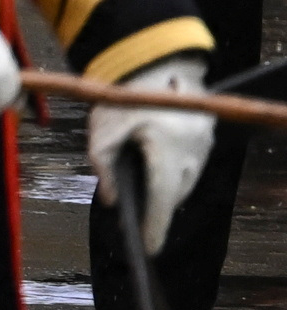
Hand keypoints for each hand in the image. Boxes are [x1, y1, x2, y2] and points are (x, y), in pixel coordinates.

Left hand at [95, 56, 216, 249]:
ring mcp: (204, 142)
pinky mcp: (206, 135)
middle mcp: (193, 148)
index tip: (149, 249)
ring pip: (187, 180)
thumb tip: (112, 201)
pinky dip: (175, 173)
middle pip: (177, 193)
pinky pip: (191, 164)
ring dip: (167, 191)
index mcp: (166, 147)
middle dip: (158, 209)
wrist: (152, 60)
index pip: (163, 197)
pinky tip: (158, 176)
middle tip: (140, 226)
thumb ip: (102, 167)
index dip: (155, 225)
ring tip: (146, 202)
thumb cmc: (122, 94)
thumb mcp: (102, 130)